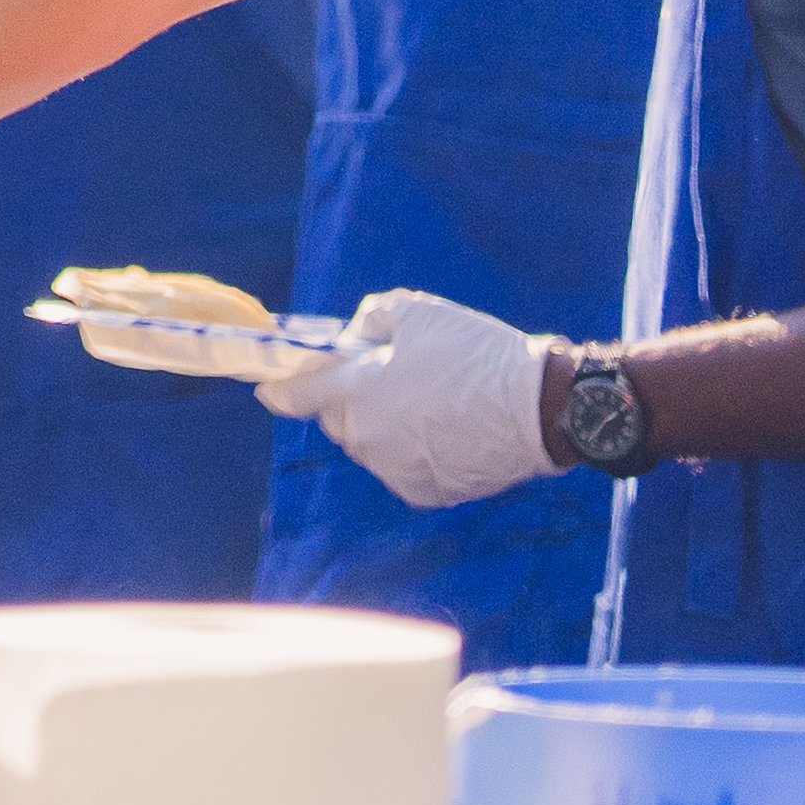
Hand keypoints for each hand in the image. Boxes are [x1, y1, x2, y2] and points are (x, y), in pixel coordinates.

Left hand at [289, 285, 569, 513]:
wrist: (536, 408)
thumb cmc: (476, 353)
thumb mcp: (419, 311)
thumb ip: (372, 318)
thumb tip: (353, 336)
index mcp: (357, 392)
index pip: (297, 396)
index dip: (281, 390)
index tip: (269, 389)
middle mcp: (366, 436)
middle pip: (337, 420)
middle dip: (350, 401)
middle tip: (389, 381)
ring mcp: (393, 469)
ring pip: (369, 445)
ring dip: (382, 427)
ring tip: (429, 404)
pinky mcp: (421, 492)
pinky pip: (399, 468)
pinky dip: (411, 452)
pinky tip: (445, 431)